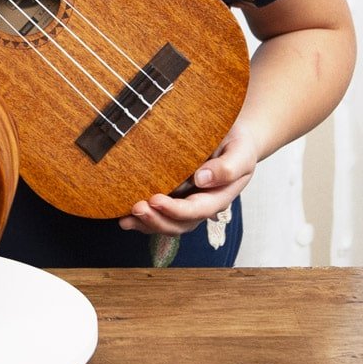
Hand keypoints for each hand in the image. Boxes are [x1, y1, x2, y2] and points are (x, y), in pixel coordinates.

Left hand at [118, 120, 258, 235]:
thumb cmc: (238, 145)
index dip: (176, 210)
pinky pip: (158, 212)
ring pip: (166, 223)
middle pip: (179, 224)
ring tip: (126, 219)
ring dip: (146, 224)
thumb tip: (201, 179)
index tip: (155, 200)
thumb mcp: (240, 152)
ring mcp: (186, 202)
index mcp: (218, 197)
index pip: (197, 210)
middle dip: (156, 220)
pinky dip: (141, 218)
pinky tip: (123, 215)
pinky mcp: (174, 195)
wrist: (234, 139)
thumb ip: (227, 167)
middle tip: (136, 208)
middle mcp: (201, 204)